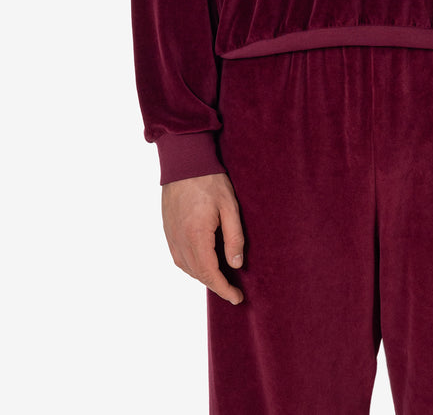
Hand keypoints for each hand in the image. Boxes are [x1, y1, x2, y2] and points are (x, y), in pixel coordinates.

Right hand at [161, 172, 244, 304]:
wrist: (184, 161)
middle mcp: (180, 240)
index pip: (210, 273)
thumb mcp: (230, 206)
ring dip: (202, 276)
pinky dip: (190, 266)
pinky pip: (178, 257)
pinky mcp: (167, 229)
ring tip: (220, 278)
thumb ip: (234, 237)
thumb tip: (236, 265)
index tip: (237, 298)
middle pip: (197, 274)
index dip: (224, 289)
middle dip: (215, 285)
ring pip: (186, 267)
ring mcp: (171, 235)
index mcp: (196, 237)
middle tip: (233, 291)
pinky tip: (201, 263)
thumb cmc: (210, 181)